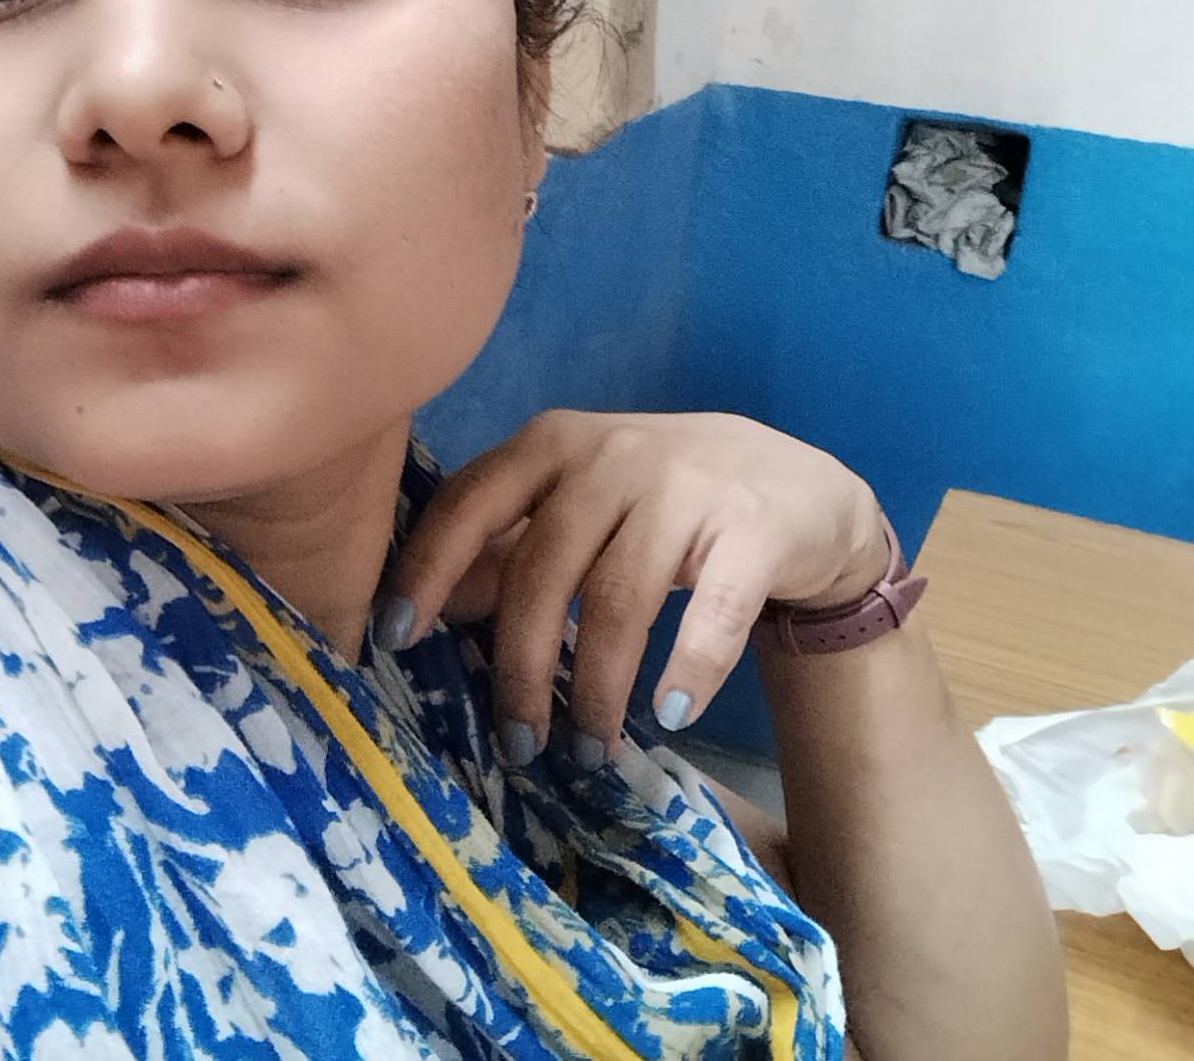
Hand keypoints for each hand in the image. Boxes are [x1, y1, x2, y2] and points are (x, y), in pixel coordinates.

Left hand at [380, 411, 887, 763]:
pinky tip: (669, 715)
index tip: (392, 639)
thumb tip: (426, 608)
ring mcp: (685, 487)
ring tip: (587, 751)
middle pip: (541, 568)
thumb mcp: (581, 504)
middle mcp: (610, 453)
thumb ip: (510, 544)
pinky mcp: (753, 531)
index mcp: (551, 443)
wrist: (801, 487)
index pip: (468, 501)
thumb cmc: (664, 501)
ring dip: (597, 688)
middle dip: (520, 667)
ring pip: (617, 600)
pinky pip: (710, 614)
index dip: (424, 569)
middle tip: (516, 744)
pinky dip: (687, 670)